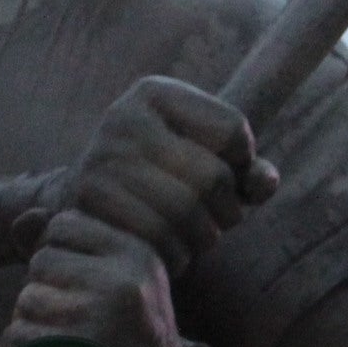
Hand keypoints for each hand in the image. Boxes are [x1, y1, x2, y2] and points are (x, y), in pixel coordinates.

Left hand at [2, 210, 190, 346]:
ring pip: (27, 299)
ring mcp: (101, 317)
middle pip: (42, 261)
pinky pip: (19, 336)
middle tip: (73, 319)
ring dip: (32, 322)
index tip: (80, 285)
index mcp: (138, 252)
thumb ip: (77, 245)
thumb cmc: (135, 329)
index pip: (64, 225)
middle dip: (46, 289)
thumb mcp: (125, 275)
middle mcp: (124, 280)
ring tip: (64, 342)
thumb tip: (22, 219)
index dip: (61, 254)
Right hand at [53, 76, 277, 274]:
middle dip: (229, 209)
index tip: (226, 175)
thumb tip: (264, 183)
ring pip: (189, 212)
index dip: (243, 164)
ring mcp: (102, 158)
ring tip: (197, 236)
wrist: (83, 205)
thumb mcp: (203, 160)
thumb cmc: (160, 180)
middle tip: (218, 220)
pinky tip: (173, 251)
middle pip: (213, 176)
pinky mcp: (90, 201)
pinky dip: (177, 254)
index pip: (233, 129)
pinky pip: (159, 238)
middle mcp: (123, 117)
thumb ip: (245, 169)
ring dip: (205, 236)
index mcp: (154, 92)